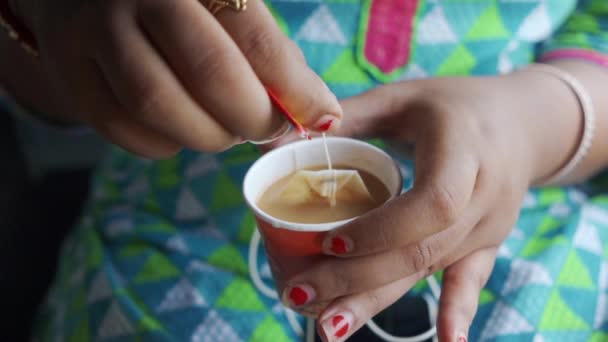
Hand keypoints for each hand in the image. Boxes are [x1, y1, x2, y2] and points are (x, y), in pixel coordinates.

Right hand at [11, 0, 340, 157]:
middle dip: (252, 118)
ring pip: (160, 106)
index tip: (319, 119)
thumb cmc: (182, 11)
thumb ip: (272, 58)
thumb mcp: (229, 13)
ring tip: (224, 130)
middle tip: (267, 129)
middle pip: (208, 73)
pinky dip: (164, 144)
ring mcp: (94, 31)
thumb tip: (320, 115)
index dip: (294, 90)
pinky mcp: (69, 72)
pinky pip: (124, 130)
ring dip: (207, 135)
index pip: (256, 38)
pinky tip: (179, 128)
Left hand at [276, 73, 579, 340]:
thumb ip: (349, 115)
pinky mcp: (490, 242)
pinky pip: (472, 279)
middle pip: (422, 249)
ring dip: (378, 300)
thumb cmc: (454, 105)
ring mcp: (490, 224)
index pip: (432, 203)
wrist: (523, 123)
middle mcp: (483, 194)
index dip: (382, 229)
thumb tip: (281, 138)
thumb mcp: (404, 97)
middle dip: (358, 279)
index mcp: (464, 149)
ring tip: (328, 325)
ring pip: (432, 270)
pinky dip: (456, 312)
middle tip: (299, 296)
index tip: (330, 242)